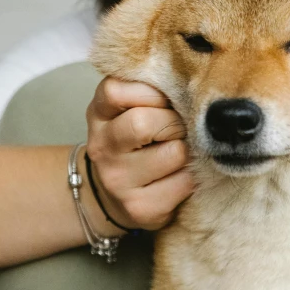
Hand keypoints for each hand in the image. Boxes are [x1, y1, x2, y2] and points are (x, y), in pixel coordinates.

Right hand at [85, 76, 193, 231]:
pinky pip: (184, 183)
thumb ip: (149, 87)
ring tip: (178, 150)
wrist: (113, 192)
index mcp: (99, 113)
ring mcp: (117, 181)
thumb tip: (189, 80)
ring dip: (187, 149)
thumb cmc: (133, 137)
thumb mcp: (128, 105)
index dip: (151, 91)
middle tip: (177, 127)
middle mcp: (102, 147)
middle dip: (173, 122)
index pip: (117, 90)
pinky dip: (191, 176)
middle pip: (144, 123)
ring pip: (174, 152)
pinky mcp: (139, 208)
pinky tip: (178, 174)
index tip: (162, 99)